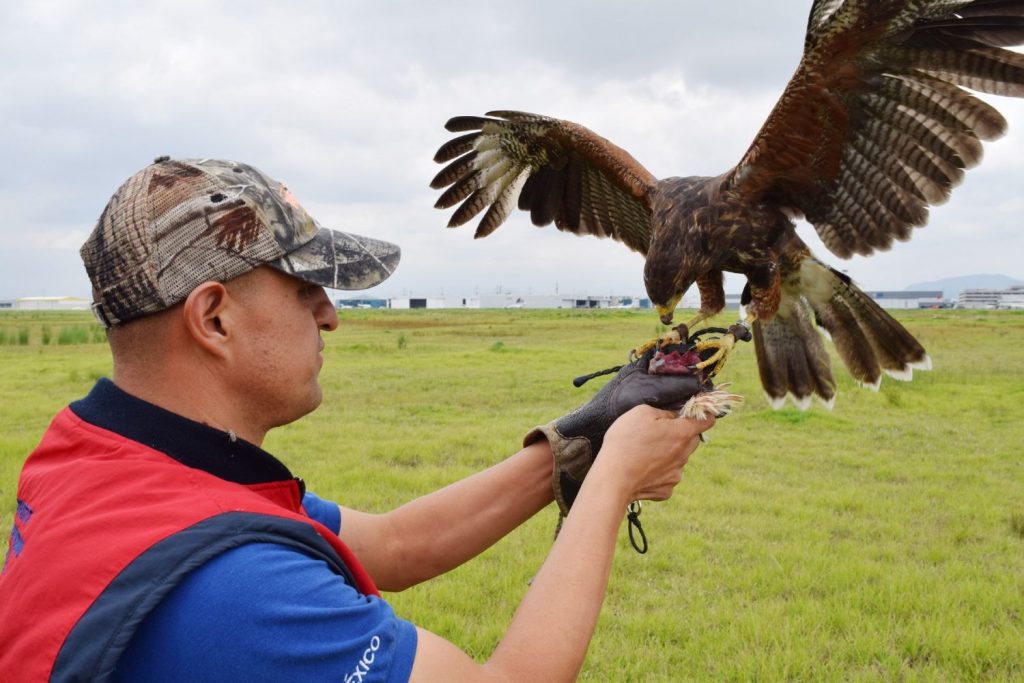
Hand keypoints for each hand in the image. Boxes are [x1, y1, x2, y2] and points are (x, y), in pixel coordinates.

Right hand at [524, 357, 705, 515]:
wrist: (613, 478)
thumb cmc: (625, 441)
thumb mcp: (641, 412)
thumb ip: (664, 411)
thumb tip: (674, 416)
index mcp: (682, 433)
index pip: (707, 421)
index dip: (704, 414)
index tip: (697, 412)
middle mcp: (684, 455)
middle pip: (693, 440)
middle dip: (683, 434)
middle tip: (661, 432)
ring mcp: (676, 474)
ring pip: (680, 459)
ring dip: (670, 454)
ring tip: (645, 453)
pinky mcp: (666, 490)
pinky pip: (667, 476)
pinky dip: (658, 472)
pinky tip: (642, 469)